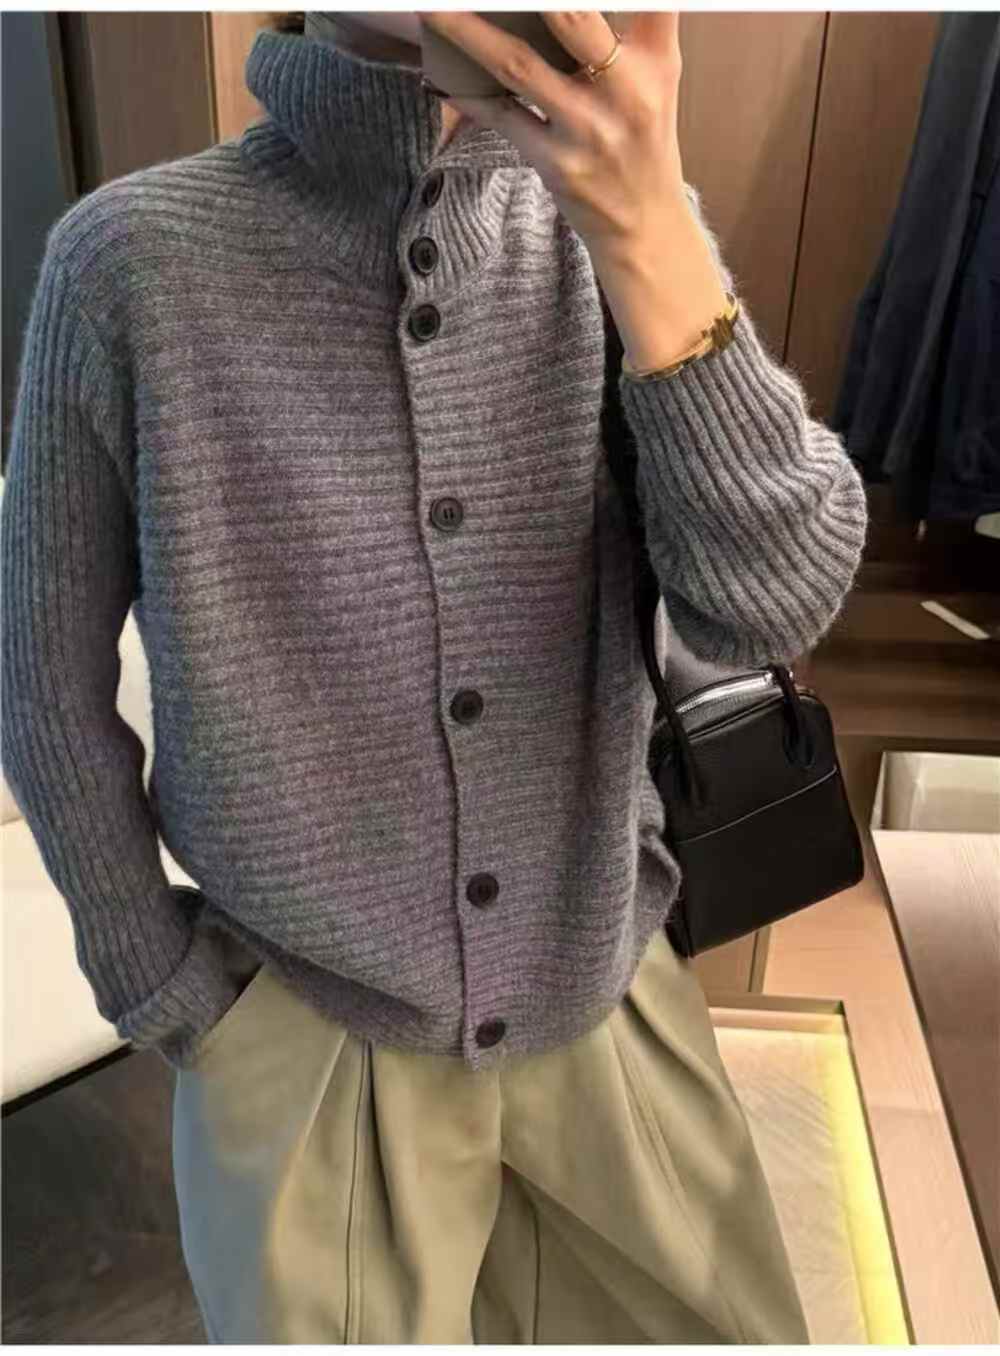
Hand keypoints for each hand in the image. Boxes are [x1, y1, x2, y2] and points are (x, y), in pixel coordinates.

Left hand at [415, 11, 687, 256]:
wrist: (644, 223)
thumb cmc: (639, 136)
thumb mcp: (657, 74)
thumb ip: (634, 20)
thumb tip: (559, 8)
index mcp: (656, 58)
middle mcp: (627, 91)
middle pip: (571, 17)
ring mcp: (588, 130)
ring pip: (518, 65)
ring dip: (467, 31)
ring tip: (432, 8)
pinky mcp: (556, 164)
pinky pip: (500, 117)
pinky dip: (467, 92)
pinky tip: (441, 72)